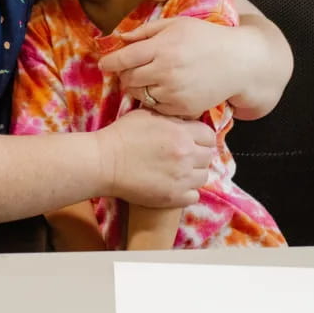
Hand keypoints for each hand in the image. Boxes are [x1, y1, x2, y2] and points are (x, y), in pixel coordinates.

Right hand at [96, 108, 213, 207]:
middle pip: (208, 157)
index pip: (209, 136)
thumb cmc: (120, 136)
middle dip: (197, 155)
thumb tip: (184, 120)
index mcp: (181, 133)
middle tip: (181, 157)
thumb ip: (171, 118)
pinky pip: (194, 196)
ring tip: (177, 172)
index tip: (191, 141)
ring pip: (203, 177)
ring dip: (193, 174)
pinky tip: (172, 185)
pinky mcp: (174, 197)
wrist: (103, 163)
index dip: (200, 138)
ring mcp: (182, 178)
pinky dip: (186, 192)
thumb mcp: (147, 115)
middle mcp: (186, 155)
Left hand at [98, 17, 241, 117]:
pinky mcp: (181, 107)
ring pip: (139, 94)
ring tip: (149, 78)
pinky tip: (163, 89)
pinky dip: (154, 100)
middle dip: (125, 74)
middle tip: (131, 70)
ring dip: (138, 87)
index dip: (109, 62)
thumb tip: (119, 38)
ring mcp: (174, 91)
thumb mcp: (176, 25)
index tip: (104, 63)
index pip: (123, 59)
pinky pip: (155, 107)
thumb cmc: (205, 38)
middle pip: (128, 78)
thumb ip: (146, 31)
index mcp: (162, 48)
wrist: (238, 62)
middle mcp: (165, 71)